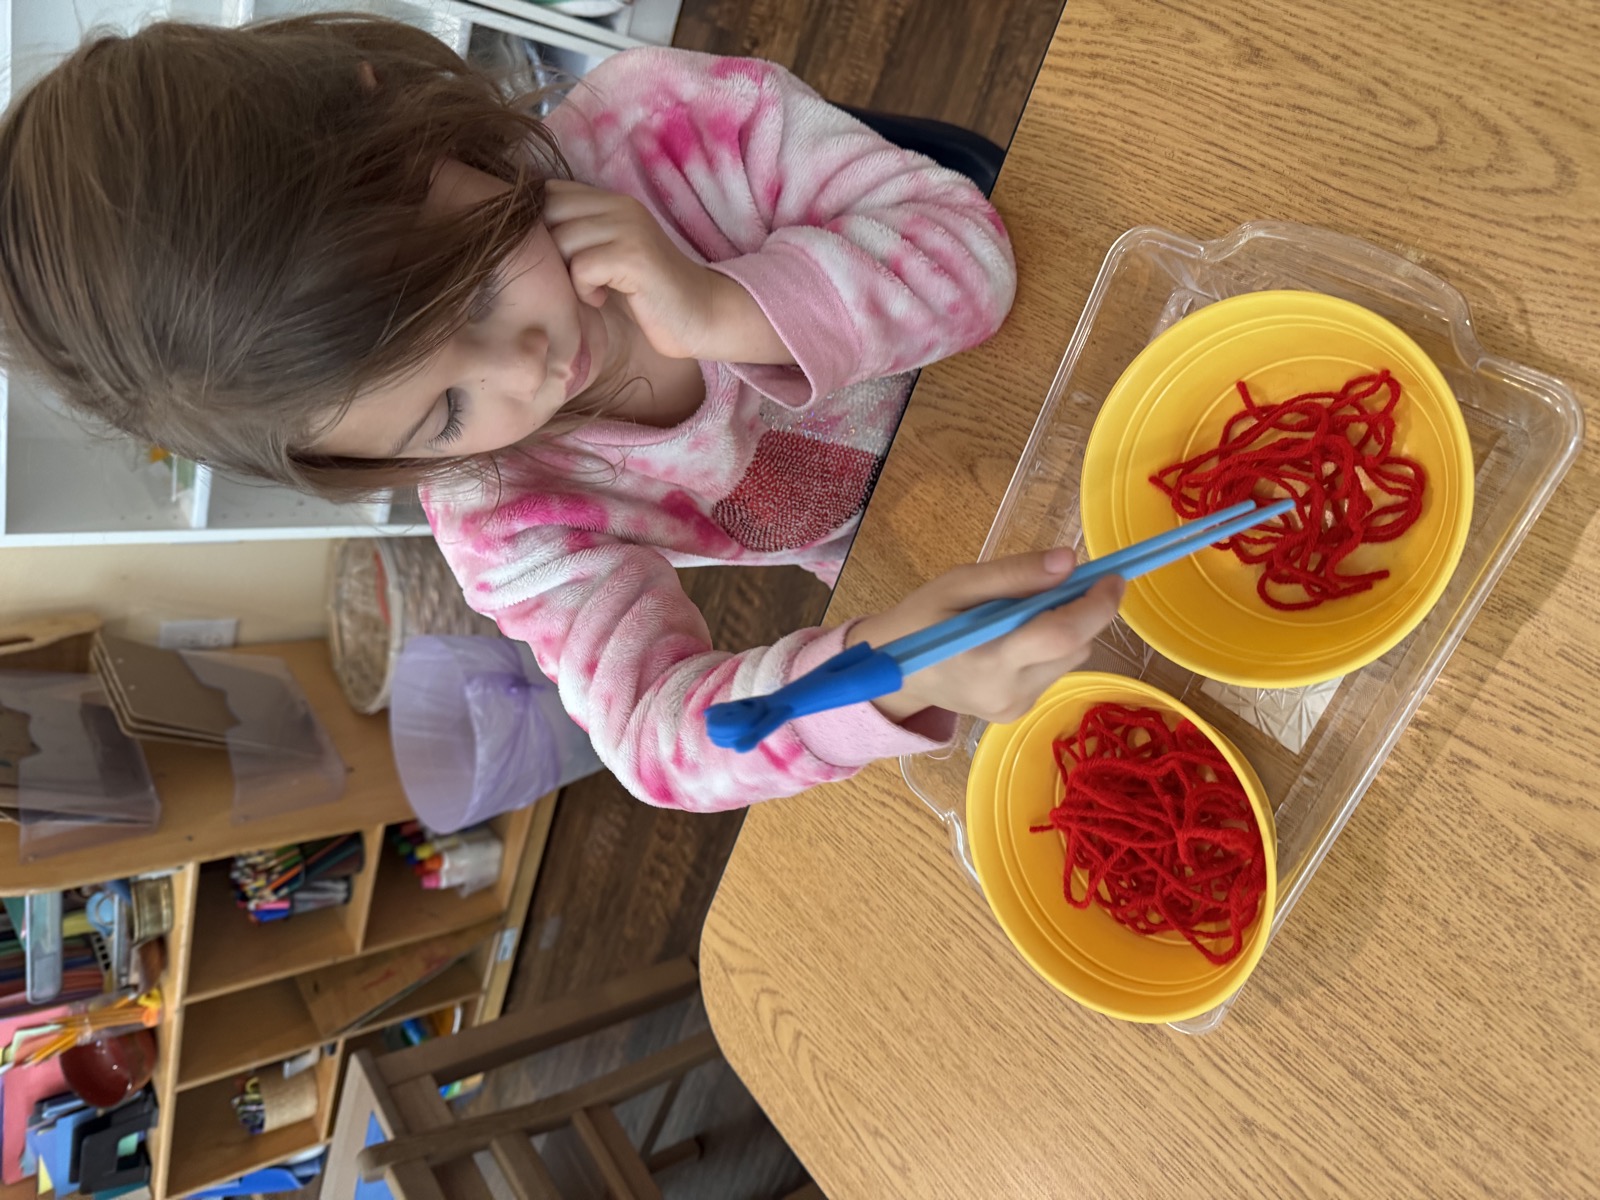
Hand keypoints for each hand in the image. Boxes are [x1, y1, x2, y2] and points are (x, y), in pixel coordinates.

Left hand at [543, 180, 791, 364]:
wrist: (701, 315)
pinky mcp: (634, 257)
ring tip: (593, 289)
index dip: (541, 227)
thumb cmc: (647, 295)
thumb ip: (578, 235)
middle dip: (552, 252)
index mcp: (612, 201)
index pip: (551, 193)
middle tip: (575, 278)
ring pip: (563, 240)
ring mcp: (629, 229)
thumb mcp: (609, 255)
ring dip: (569, 274)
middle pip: (549, 214)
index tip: (560, 260)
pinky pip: (582, 267)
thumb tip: (522, 232)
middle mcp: (621, 206)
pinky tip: (602, 298)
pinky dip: (584, 289)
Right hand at [847, 549, 1123, 724]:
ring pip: (1071, 660)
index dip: (1095, 606)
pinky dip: (1049, 648)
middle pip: (1074, 648)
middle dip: (1082, 611)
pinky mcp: (1018, 713)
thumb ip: (1014, 574)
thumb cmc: (922, 620)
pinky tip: (1016, 639)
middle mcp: (1008, 692)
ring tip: (1024, 614)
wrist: (895, 673)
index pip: (1059, 636)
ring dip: (1066, 629)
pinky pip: (1055, 672)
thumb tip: (1070, 561)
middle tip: (1061, 583)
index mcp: (987, 660)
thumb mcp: (958, 584)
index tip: (1112, 577)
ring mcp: (1015, 708)